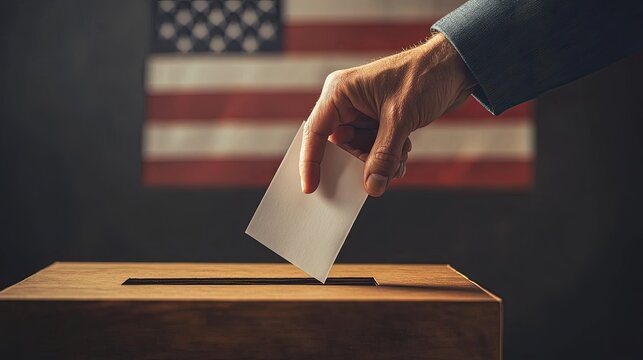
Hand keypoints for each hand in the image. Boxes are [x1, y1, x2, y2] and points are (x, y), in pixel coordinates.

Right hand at [299, 33, 474, 196]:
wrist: (456, 66)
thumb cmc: (424, 77)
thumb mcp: (400, 118)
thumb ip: (383, 155)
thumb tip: (372, 186)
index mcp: (340, 92)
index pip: (316, 132)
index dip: (311, 161)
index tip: (311, 188)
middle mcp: (347, 103)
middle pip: (340, 147)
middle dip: (361, 161)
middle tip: (381, 171)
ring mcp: (363, 113)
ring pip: (359, 151)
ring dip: (380, 161)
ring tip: (400, 158)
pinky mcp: (379, 121)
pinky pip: (375, 149)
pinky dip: (389, 156)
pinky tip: (405, 150)